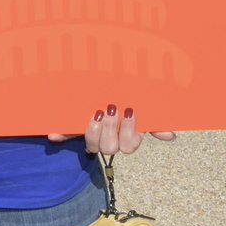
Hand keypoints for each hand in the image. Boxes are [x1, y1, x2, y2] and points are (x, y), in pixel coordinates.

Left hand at [47, 104, 175, 154]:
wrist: (93, 78)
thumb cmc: (119, 92)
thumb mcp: (135, 101)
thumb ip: (152, 121)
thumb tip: (171, 136)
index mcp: (123, 133)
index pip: (129, 145)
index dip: (129, 135)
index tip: (129, 112)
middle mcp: (106, 137)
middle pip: (111, 148)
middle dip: (112, 130)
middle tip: (111, 109)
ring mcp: (88, 132)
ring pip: (93, 146)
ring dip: (94, 132)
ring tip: (96, 113)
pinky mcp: (70, 126)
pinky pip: (65, 135)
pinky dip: (60, 135)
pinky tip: (54, 135)